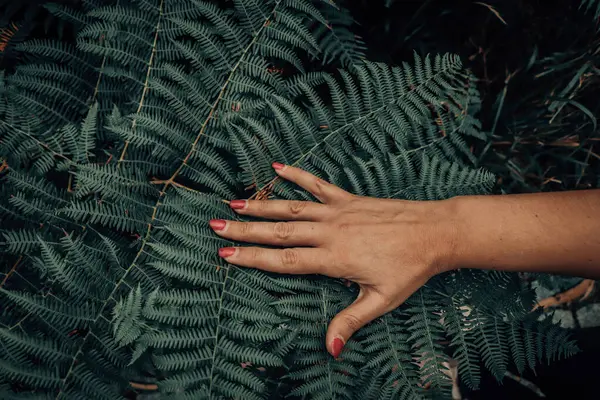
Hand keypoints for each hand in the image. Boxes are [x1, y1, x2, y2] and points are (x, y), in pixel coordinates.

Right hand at [209, 163, 459, 357]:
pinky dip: (297, 175)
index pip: (284, 260)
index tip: (226, 255)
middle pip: (279, 232)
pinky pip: (317, 185)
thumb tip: (330, 348)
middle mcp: (329, 232)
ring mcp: (337, 212)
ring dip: (262, 205)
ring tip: (235, 203)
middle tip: (217, 226)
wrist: (434, 232)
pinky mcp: (348, 199)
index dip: (253, 259)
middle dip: (245, 231)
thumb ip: (351, 321)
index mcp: (333, 258)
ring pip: (291, 208)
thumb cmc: (409, 268)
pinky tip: (277, 168)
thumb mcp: (381, 300)